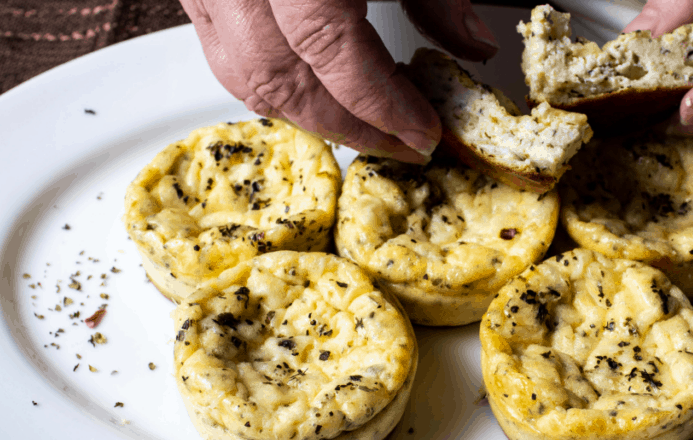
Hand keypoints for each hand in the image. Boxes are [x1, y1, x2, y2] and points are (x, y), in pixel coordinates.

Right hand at [179, 0, 499, 162]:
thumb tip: (472, 43)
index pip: (333, 56)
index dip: (380, 108)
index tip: (421, 134)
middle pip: (280, 78)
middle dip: (344, 126)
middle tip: (396, 142)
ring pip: (241, 72)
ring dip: (303, 112)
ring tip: (358, 124)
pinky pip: (220, 46)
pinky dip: (267, 78)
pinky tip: (309, 85)